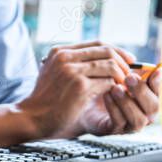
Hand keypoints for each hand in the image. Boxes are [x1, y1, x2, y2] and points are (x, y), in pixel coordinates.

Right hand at [18, 41, 133, 138]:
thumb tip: (100, 61)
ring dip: (121, 76)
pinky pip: (108, 82)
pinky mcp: (80, 86)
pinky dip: (116, 88)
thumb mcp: (53, 74)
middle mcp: (65, 57)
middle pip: (107, 51)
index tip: (128, 60)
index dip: (117, 50)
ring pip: (110, 65)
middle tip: (131, 75)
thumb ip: (71, 65)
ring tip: (124, 86)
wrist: (30, 119)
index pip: (97, 43)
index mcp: (59, 52)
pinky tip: (116, 95)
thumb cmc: (44, 101)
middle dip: (124, 62)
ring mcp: (72, 71)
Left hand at [90, 69, 161, 134]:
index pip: (159, 94)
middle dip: (142, 92)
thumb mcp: (122, 77)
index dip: (157, 83)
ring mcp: (130, 126)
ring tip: (116, 87)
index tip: (153, 71)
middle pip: (153, 108)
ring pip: (137, 119)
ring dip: (127, 102)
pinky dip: (114, 108)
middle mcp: (144, 115)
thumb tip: (155, 66)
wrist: (84, 101)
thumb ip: (137, 73)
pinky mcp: (114, 131)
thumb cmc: (106, 87)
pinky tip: (106, 95)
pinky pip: (119, 122)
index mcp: (148, 101)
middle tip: (129, 78)